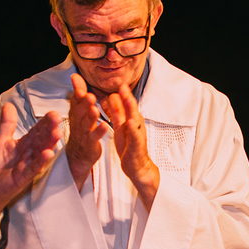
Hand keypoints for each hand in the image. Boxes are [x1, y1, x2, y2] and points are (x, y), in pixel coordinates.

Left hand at [0, 105, 62, 217]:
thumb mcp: (1, 140)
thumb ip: (7, 124)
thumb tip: (9, 105)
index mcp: (25, 144)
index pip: (37, 131)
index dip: (44, 122)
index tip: (54, 113)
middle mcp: (30, 154)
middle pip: (41, 140)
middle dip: (49, 129)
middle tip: (58, 118)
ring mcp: (28, 165)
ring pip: (40, 153)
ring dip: (49, 144)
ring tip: (57, 134)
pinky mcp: (23, 177)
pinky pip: (33, 168)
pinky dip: (41, 161)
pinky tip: (48, 153)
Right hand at [66, 74, 105, 189]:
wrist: (78, 154)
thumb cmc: (80, 129)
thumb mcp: (77, 110)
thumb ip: (78, 93)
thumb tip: (75, 76)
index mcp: (75, 113)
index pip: (75, 101)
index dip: (77, 93)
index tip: (78, 83)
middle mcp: (78, 122)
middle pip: (80, 111)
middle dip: (84, 103)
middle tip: (88, 95)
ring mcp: (83, 133)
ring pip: (86, 123)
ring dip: (90, 116)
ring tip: (95, 109)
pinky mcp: (90, 143)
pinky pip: (94, 137)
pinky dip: (99, 131)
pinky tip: (105, 125)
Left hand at [103, 83, 159, 208]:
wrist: (138, 167)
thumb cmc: (129, 147)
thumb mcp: (121, 127)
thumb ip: (117, 113)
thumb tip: (111, 97)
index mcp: (130, 120)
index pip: (126, 104)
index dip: (122, 93)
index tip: (117, 81)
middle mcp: (136, 126)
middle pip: (132, 109)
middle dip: (127, 97)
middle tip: (122, 85)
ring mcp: (137, 135)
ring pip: (135, 120)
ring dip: (132, 109)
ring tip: (128, 99)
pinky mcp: (137, 146)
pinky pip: (135, 136)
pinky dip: (133, 129)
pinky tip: (130, 123)